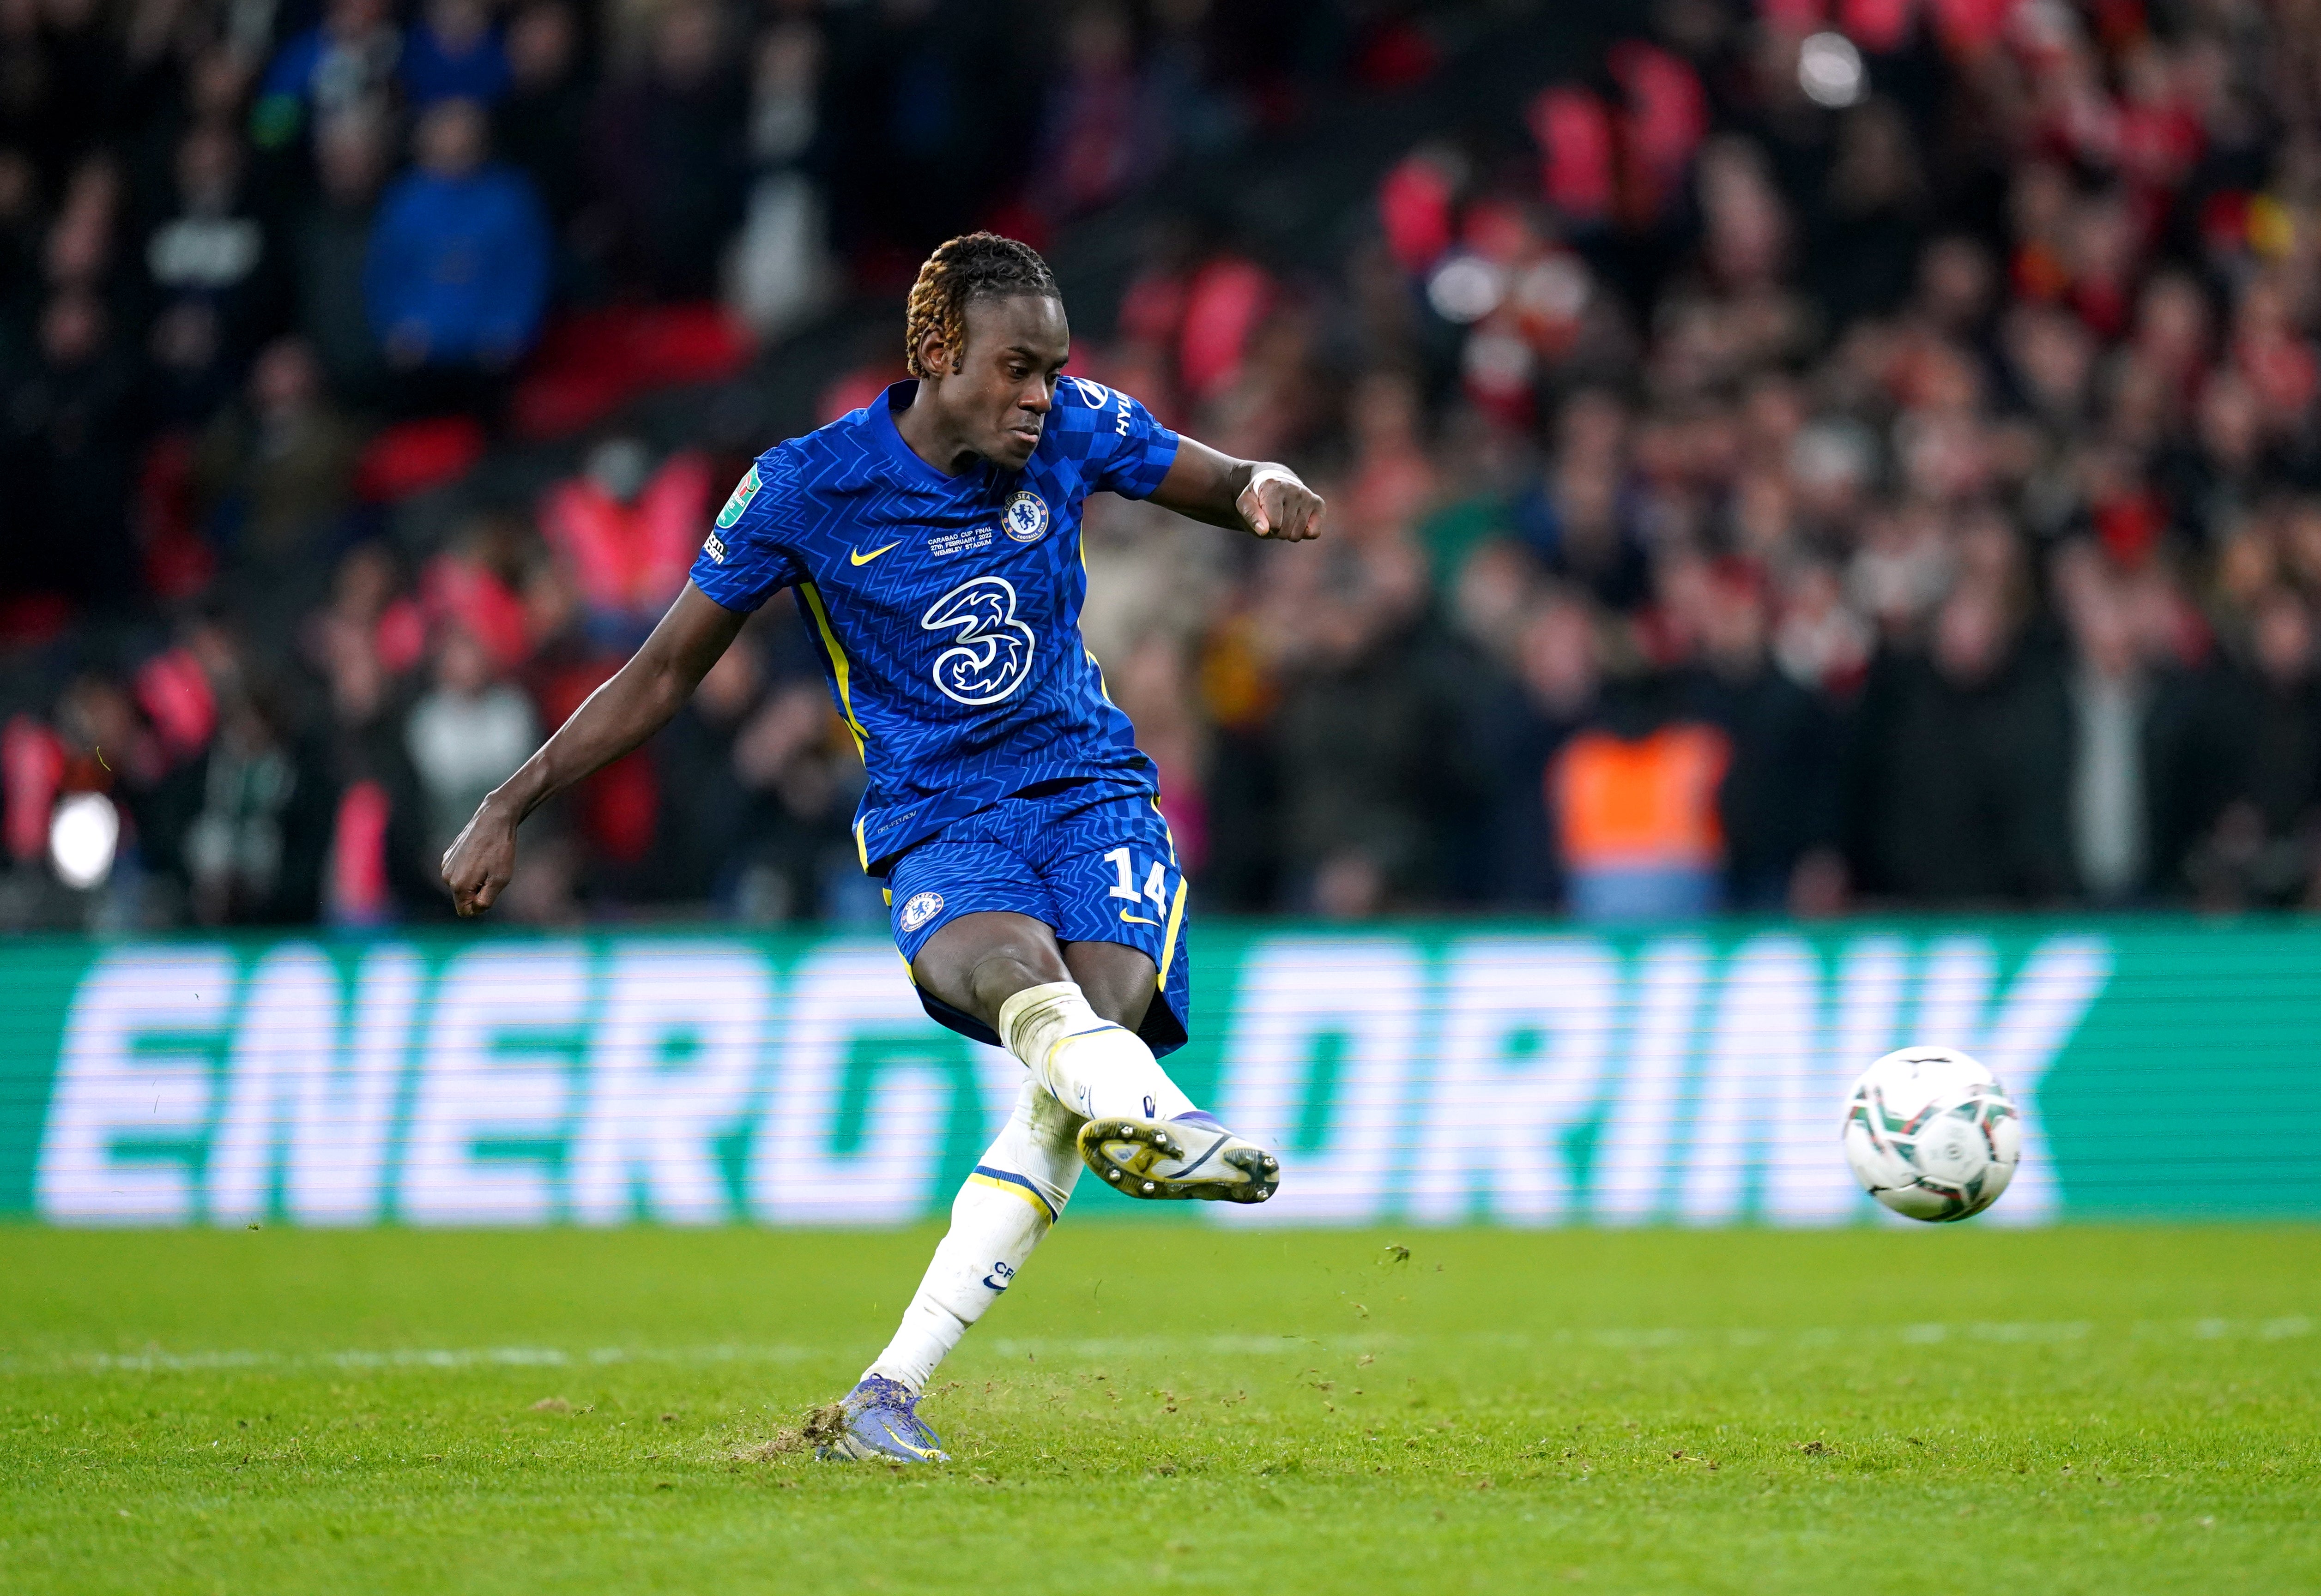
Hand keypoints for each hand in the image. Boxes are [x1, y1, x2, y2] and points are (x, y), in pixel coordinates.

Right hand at [440, 796, 518, 916]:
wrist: (494, 820)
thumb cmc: (499, 850)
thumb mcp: (500, 880)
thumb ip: (486, 900)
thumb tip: (475, 910)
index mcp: (458, 885)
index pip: (465, 912)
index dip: (480, 907)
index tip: (491, 890)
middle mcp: (446, 876)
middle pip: (463, 897)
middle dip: (478, 891)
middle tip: (492, 873)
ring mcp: (446, 864)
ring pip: (462, 884)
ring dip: (475, 880)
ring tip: (487, 862)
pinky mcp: (449, 855)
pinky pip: (460, 871)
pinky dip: (471, 868)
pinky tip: (481, 855)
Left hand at [1237, 467, 1324, 541]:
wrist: (1276, 484)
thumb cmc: (1258, 497)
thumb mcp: (1245, 504)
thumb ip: (1250, 516)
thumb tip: (1264, 531)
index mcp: (1274, 486)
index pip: (1273, 524)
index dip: (1265, 528)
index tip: (1263, 517)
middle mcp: (1294, 489)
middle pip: (1285, 531)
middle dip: (1276, 531)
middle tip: (1273, 518)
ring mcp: (1308, 496)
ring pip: (1298, 534)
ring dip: (1288, 533)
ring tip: (1284, 519)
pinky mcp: (1319, 504)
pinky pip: (1314, 533)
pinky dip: (1305, 534)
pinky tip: (1298, 522)